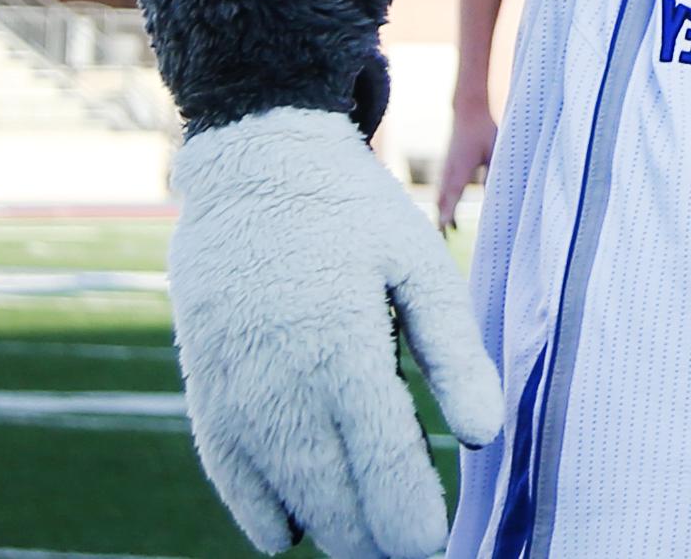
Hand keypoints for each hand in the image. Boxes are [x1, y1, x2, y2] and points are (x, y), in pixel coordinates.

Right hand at [169, 107, 507, 558]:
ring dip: (329, 527)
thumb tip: (485, 435)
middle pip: (333, 498)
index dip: (410, 519)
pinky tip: (293, 533)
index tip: (436, 545)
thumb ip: (455, 353)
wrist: (253, 169)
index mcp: (343, 351)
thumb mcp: (419, 266)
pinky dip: (261, 515)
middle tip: (413, 543)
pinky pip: (230, 479)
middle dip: (375, 533)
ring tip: (368, 537)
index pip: (382, 466)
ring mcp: (235, 397)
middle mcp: (281, 386)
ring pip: (283, 499)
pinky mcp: (205, 395)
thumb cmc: (354, 215)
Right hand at [432, 88, 496, 229]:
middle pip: (442, 201)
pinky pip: (441, 188)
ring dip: (441, 213)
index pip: (453, 195)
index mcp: (461, 167)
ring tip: (445, 232)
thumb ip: (493, 172)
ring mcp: (446, 167)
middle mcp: (449, 170)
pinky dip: (441, 202)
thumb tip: (496, 194)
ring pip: (440, 195)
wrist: (469, 109)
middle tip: (444, 240)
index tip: (445, 229)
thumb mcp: (494, 150)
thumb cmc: (484, 128)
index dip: (449, 213)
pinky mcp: (447, 164)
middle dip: (442, 220)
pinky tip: (445, 211)